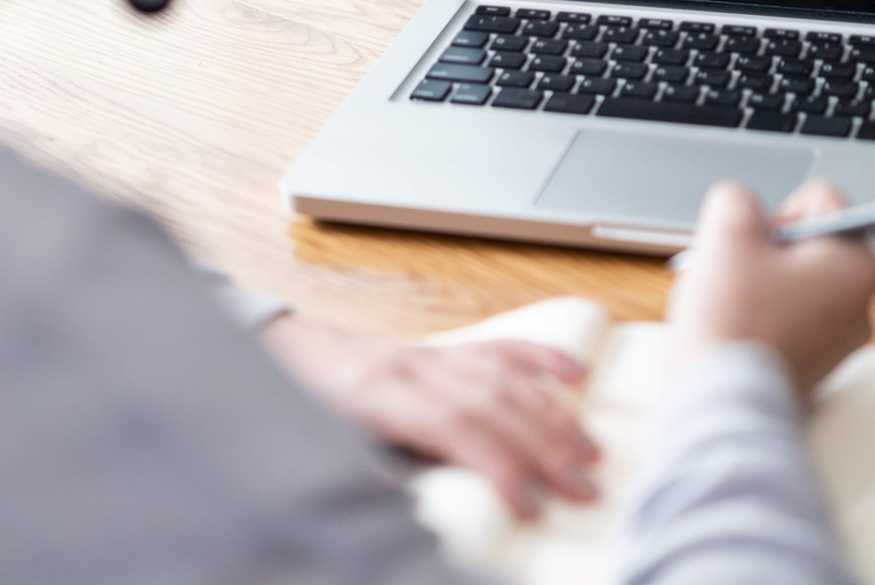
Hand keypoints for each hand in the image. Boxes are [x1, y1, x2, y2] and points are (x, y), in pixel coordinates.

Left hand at [260, 314, 598, 515]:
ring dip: (552, 413)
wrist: (284, 357)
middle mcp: (410, 366)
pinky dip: (541, 360)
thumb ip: (368, 483)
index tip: (529, 506)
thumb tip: (411, 527)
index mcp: (375, 394)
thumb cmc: (300, 414)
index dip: (495, 465)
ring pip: (502, 375)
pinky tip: (575, 375)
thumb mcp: (321, 455)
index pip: (451, 426)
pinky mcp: (442, 350)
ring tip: (589, 451)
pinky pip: (498, 348)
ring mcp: (430, 353)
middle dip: (541, 445)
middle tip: (583, 487)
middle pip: (489, 401)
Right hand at [666, 180, 874, 394]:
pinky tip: (737, 323)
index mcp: (858, 263)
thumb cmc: (733, 319)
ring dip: (759, 277)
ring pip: (793, 276)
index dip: (777, 211)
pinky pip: (789, 313)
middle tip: (741, 270)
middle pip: (807, 241)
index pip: (821, 200)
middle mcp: (863, 302)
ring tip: (732, 300)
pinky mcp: (817, 363)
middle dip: (767, 246)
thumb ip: (738, 197)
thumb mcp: (727, 230)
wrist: (720, 400)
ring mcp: (842, 338)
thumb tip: (743, 207)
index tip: (759, 243)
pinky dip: (761, 310)